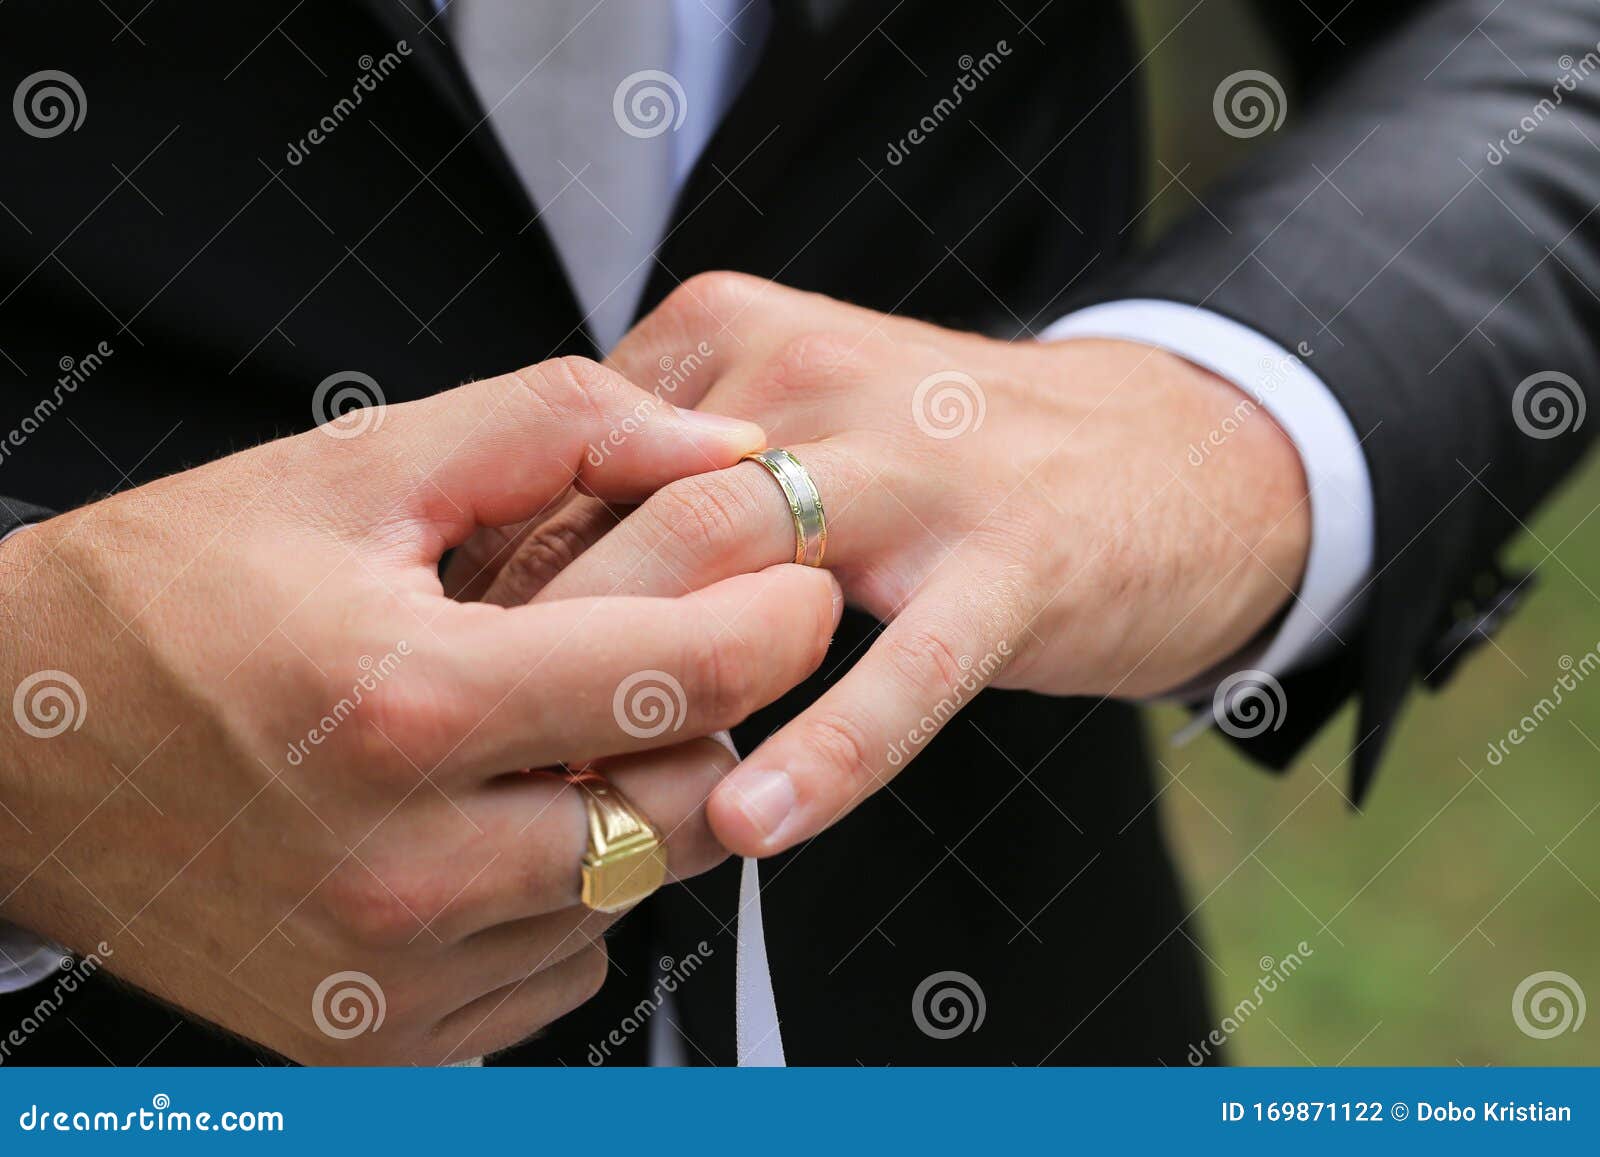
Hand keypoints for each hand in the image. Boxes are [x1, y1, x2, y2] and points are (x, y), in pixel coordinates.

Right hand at [0, 356, 840, 1063]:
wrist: (4, 749)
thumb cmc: (165, 599)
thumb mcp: (353, 470)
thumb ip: (557, 429)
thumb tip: (721, 446)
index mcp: (406, 705)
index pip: (687, 676)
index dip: (777, 620)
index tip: (793, 587)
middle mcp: (404, 865)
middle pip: (690, 804)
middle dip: (709, 718)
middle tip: (658, 653)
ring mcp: (392, 973)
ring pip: (635, 889)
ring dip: (634, 803)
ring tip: (544, 729)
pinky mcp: (376, 1036)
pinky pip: (559, 965)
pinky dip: (564, 891)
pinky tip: (490, 819)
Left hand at [474, 274, 1310, 856]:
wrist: (1167, 450)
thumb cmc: (947, 461)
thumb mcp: (789, 422)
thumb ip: (661, 483)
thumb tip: (507, 605)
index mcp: (733, 339)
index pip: (569, 464)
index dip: (495, 586)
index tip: (444, 686)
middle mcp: (811, 381)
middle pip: (633, 513)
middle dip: (544, 648)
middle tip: (480, 764)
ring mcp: (919, 466)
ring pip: (740, 564)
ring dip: (648, 690)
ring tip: (579, 798)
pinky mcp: (1012, 559)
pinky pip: (905, 668)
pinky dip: (827, 749)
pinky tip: (755, 822)